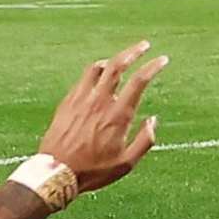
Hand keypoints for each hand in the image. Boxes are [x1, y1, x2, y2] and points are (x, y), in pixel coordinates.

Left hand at [37, 41, 162, 192]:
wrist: (56, 172)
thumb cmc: (93, 171)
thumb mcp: (126, 163)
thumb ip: (144, 141)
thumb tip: (153, 120)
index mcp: (118, 115)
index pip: (139, 81)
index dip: (153, 67)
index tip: (162, 59)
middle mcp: (100, 102)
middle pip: (117, 65)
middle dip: (133, 51)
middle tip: (144, 45)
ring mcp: (81, 99)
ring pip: (98, 67)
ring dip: (113, 59)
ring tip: (121, 59)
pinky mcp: (67, 102)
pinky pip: (83, 78)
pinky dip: (95, 71)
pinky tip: (99, 75)